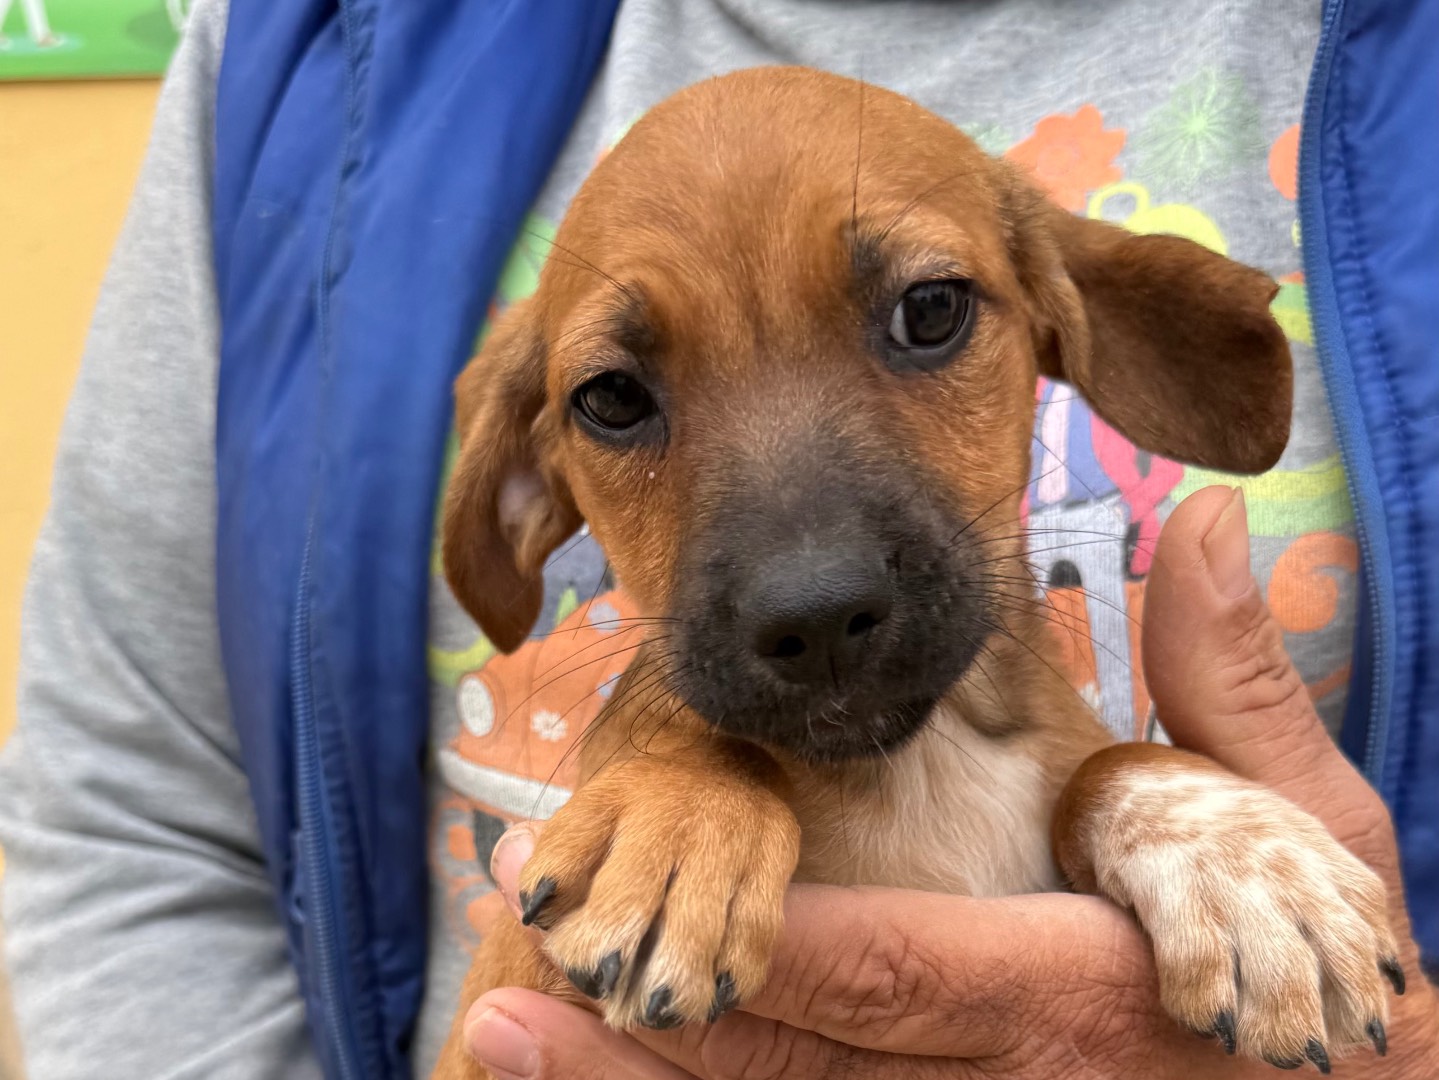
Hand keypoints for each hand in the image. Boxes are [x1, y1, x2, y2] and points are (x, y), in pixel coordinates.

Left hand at [461, 487, 1437, 1078]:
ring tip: (506, 1040)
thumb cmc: (1319, 972)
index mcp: (1071, 984)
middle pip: (805, 1067)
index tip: (621, 914)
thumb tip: (1205, 523)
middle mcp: (1004, 1079)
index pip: (894, 968)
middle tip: (500, 1000)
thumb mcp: (1300, 830)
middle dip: (647, 1046)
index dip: (759, 950)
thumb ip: (1229, 685)